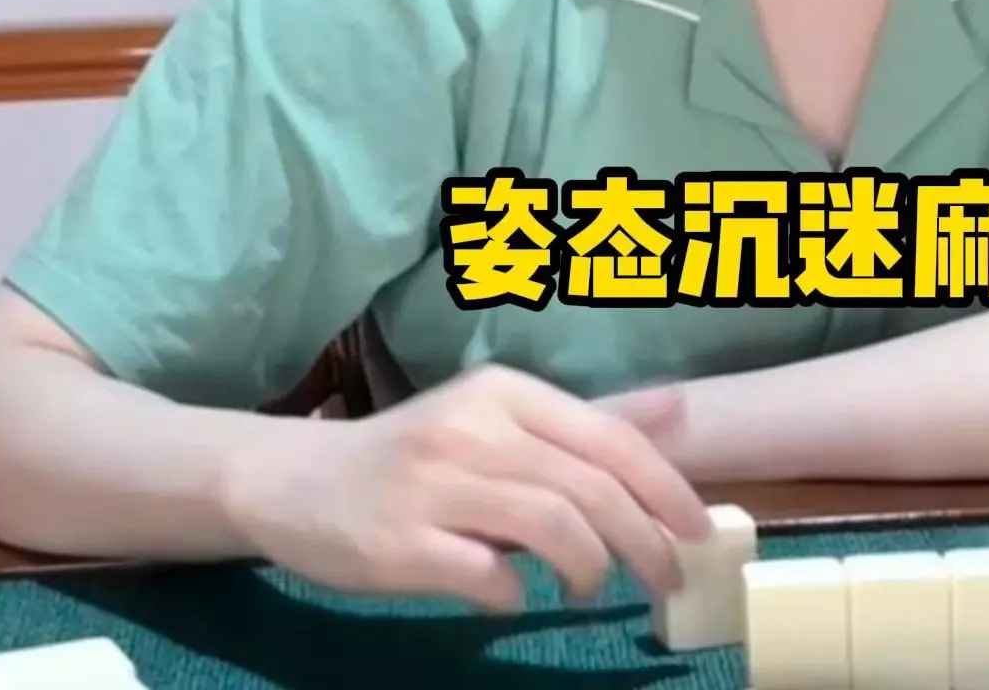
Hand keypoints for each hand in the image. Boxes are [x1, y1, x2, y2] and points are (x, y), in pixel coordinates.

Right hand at [217, 364, 710, 611]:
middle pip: (590, 487)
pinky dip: (514, 593)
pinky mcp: (398, 543)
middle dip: (644, 541)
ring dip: (590, 568)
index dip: (666, 489)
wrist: (290, 480)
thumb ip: (586, 421)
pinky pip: (486, 575)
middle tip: (666, 579)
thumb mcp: (498, 419)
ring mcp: (432, 485)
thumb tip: (680, 406)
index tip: (699, 533)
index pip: (610, 437)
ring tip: (592, 588)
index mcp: (505, 393)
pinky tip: (512, 595)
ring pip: (551, 526)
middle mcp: (472, 428)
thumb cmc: (413, 455)